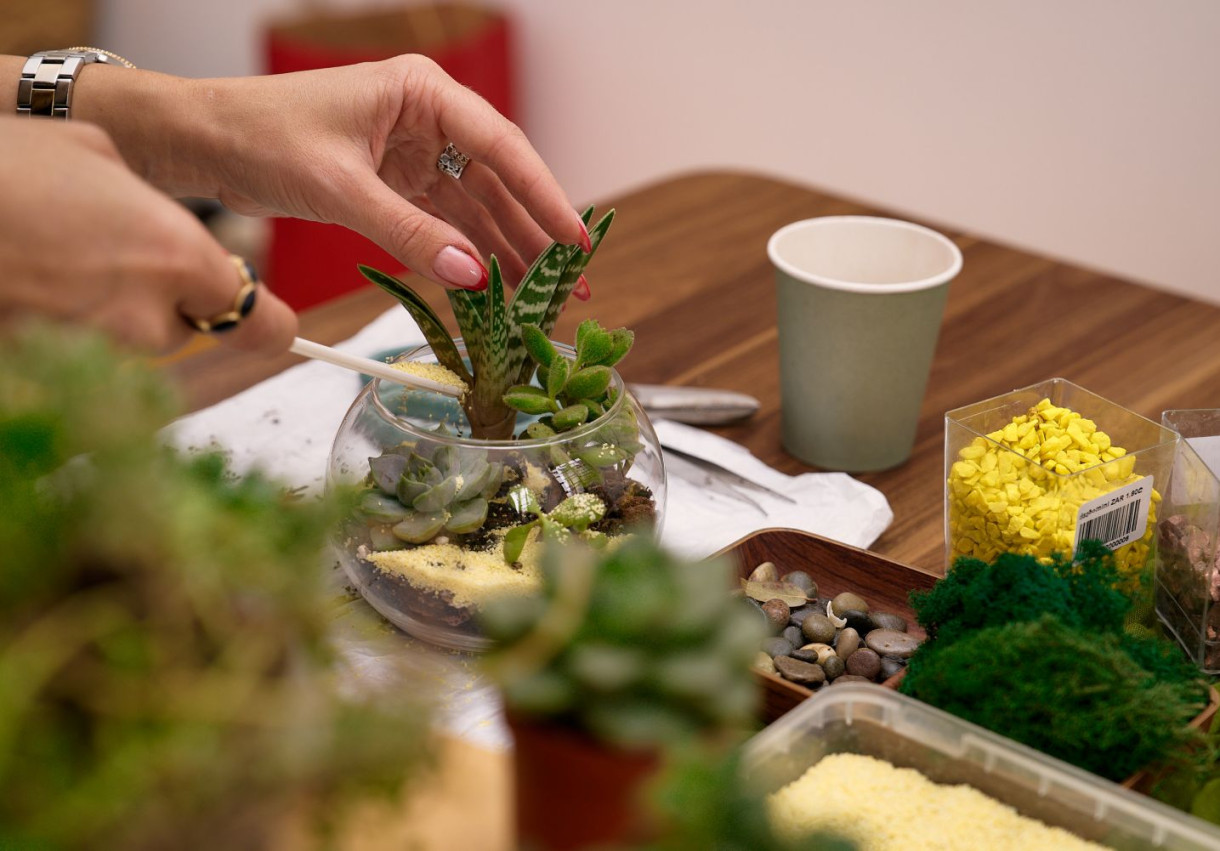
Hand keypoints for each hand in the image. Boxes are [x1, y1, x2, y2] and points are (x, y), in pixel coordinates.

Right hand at [0, 117, 295, 353]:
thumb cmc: (7, 168)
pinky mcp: (50, 365)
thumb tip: (154, 214)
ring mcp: (94, 347)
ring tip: (59, 262)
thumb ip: (147, 200)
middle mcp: (144, 312)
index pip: (255, 317)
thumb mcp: (93, 154)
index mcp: (174, 255)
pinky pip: (80, 353)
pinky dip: (66, 327)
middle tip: (112, 258)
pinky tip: (35, 280)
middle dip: (161, 303)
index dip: (260, 319)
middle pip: (182, 331)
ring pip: (129, 345)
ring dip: (110, 315)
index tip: (279, 328)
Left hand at [117, 56, 592, 295]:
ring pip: (475, 207)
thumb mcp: (340, 188)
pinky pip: (444, 223)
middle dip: (534, 233)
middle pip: (498, 181)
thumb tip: (472, 277)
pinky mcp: (395, 184)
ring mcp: (413, 153)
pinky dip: (467, 255)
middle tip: (569, 283)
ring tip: (542, 297)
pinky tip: (494, 287)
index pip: (502, 147)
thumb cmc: (262, 137)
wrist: (203, 141)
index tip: (577, 240)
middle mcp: (427, 119)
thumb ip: (409, 232)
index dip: (545, 197)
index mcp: (422, 94)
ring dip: (506, 251)